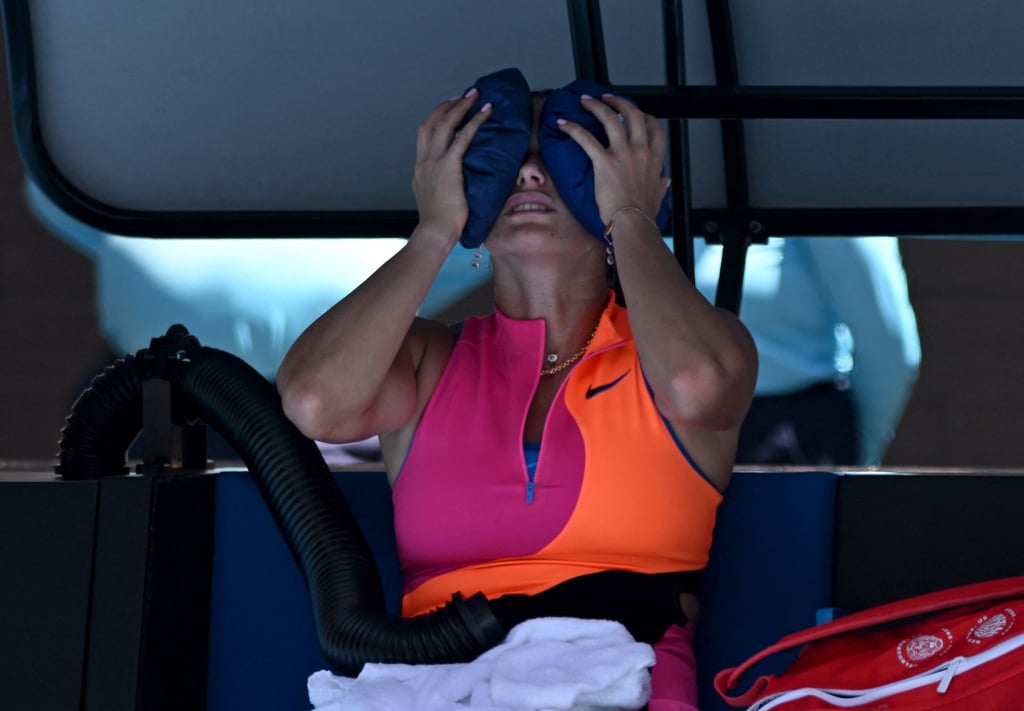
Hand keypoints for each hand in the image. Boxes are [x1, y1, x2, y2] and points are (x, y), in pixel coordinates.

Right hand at [412, 89, 491, 244]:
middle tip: (461, 97)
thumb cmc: (439, 224)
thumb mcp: (434, 200)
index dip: (437, 119)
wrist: (434, 232)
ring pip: (445, 123)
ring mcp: (435, 162)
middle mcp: (424, 161)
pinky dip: (474, 121)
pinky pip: (463, 136)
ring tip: (474, 97)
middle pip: (431, 122)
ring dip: (460, 106)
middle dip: (446, 106)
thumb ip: (440, 188)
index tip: (449, 110)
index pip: (425, 135)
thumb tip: (453, 187)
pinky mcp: (449, 166)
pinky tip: (485, 113)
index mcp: (420, 169)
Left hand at [556, 94, 668, 226]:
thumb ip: (661, 185)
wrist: (633, 223)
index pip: (654, 128)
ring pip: (610, 119)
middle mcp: (640, 151)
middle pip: (632, 115)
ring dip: (596, 106)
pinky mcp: (603, 162)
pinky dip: (573, 128)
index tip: (637, 113)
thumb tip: (665, 181)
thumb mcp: (659, 196)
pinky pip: (586, 138)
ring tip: (585, 101)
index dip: (645, 116)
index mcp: (654, 159)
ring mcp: (622, 154)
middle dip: (619, 102)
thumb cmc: (643, 213)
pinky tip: (563, 124)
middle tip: (607, 98)